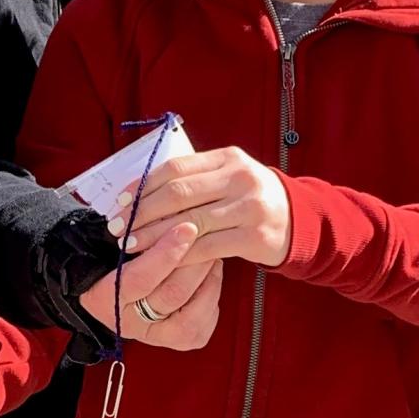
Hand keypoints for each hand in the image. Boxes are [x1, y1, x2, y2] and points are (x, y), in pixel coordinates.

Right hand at [80, 222, 221, 350]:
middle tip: (209, 234)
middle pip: (170, 294)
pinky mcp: (180, 341)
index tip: (187, 227)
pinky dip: (213, 294)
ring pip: (191, 311)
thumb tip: (171, 212)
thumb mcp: (117, 243)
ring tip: (213, 250)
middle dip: (195, 261)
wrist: (116, 292)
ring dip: (208, 277)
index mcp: (105, 296)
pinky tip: (212, 273)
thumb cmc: (116, 258)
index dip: (165, 252)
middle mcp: (130, 323)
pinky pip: (204, 323)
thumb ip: (139, 232)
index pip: (139, 278)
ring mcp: (156, 336)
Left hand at [106, 148, 291, 267]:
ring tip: (132, 245)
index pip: (176, 168)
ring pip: (190, 222)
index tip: (120, 201)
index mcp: (228, 157)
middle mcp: (240, 177)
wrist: (300, 220)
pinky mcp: (255, 237)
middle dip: (143, 211)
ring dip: (155, 236)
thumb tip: (140, 190)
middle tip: (118, 227)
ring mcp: (249, 207)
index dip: (143, 184)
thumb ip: (195, 178)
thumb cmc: (250, 198)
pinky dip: (180, 254)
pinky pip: (207, 247)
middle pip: (179, 193)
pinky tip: (162, 260)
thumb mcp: (229, 176)